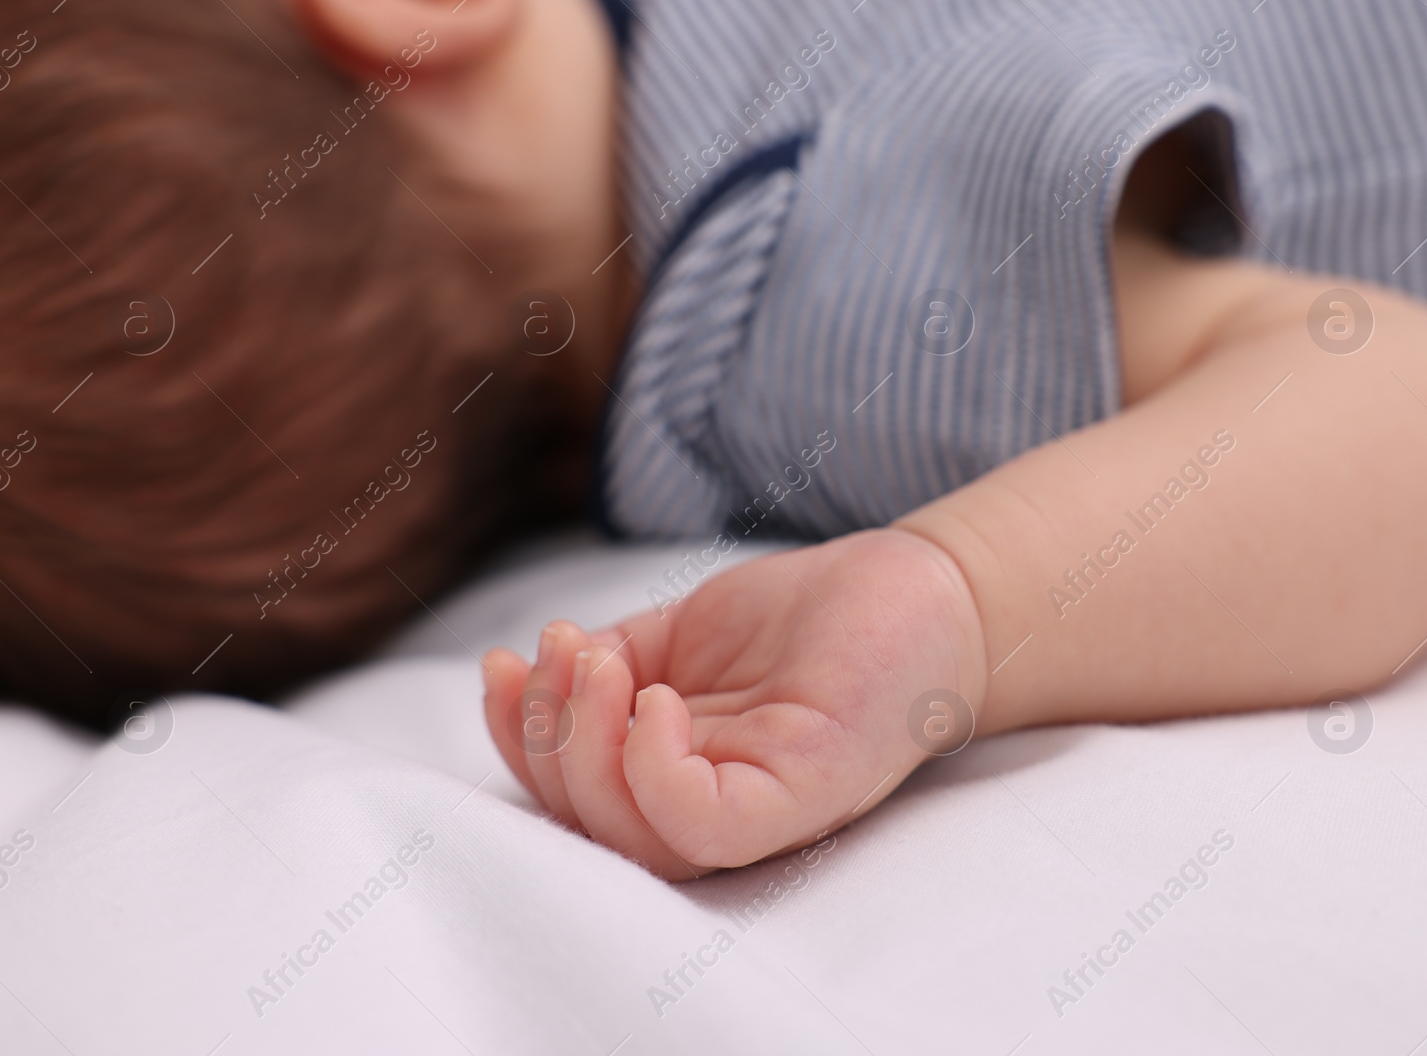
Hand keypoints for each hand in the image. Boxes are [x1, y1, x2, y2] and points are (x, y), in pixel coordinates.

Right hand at [481, 529, 988, 879]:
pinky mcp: (807, 796)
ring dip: (586, 749)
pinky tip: (656, 700)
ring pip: (637, 839)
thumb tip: (532, 677)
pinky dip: (654, 771)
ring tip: (599, 664)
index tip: (502, 663)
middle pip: (592, 828)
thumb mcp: (680, 633)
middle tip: (566, 654)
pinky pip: (706, 827)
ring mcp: (762, 810)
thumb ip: (609, 664)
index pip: (574, 798)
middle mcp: (715, 810)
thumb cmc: (807, 617)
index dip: (518, 742)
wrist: (924, 586)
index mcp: (678, 778)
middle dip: (546, 740)